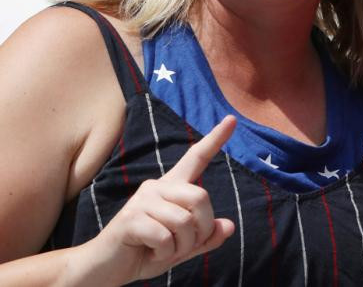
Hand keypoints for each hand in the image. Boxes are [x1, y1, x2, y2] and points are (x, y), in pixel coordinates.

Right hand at [79, 116, 236, 283]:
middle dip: (202, 229)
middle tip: (184, 246)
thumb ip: (205, 238)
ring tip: (164, 251)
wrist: (105, 269)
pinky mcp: (130, 218)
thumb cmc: (145, 253)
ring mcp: (142, 200)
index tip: (232, 119)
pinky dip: (165, 253)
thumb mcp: (182, 247)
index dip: (215, 139)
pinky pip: (165, 237)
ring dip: (182, 246)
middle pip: (201, 196)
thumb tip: (229, 226)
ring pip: (185, 221)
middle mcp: (157, 187)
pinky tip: (150, 253)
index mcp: (172, 188)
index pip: (196, 158)